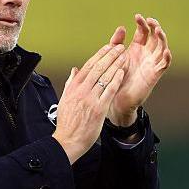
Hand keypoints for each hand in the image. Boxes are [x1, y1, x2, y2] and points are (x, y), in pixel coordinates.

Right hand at [52, 43, 127, 163]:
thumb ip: (70, 83)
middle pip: (98, 68)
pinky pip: (109, 91)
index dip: (99, 54)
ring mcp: (90, 99)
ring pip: (104, 77)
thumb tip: (74, 70)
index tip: (108, 47)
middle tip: (119, 47)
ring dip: (115, 64)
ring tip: (124, 56)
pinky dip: (115, 80)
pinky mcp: (98, 108)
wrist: (68, 141)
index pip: (88, 66)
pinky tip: (122, 73)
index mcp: (73, 87)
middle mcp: (81, 91)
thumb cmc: (67, 123)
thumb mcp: (64, 99)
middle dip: (110, 55)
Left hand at [107, 15, 171, 125]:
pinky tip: (166, 51)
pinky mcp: (154, 74)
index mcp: (136, 48)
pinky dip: (167, 58)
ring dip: (162, 38)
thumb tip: (122, 27)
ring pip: (162, 47)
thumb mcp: (114, 57)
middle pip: (155, 37)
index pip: (143, 31)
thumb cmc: (115, 77)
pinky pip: (164, 65)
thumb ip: (116, 42)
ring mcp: (151, 64)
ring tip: (158, 30)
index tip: (137, 16)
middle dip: (154, 27)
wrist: (115, 98)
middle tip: (150, 20)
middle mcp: (146, 54)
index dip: (142, 23)